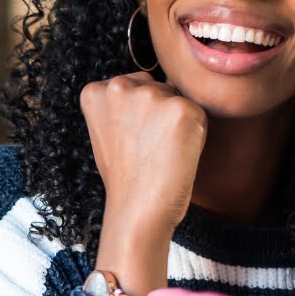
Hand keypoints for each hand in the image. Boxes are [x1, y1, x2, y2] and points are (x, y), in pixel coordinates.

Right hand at [82, 72, 206, 293]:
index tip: (130, 141)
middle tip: (147, 150)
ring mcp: (150, 96)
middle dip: (159, 114)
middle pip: (158, 88)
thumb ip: (121, 105)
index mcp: (95, 91)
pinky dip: (195, 134)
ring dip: (177, 123)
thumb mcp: (108, 131)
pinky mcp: (181, 108)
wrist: (137, 210)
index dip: (139, 115)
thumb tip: (157, 85)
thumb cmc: (126, 177)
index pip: (134, 85)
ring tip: (161, 152)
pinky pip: (199, 114)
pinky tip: (175, 154)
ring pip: (178, 100)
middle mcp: (119, 86)